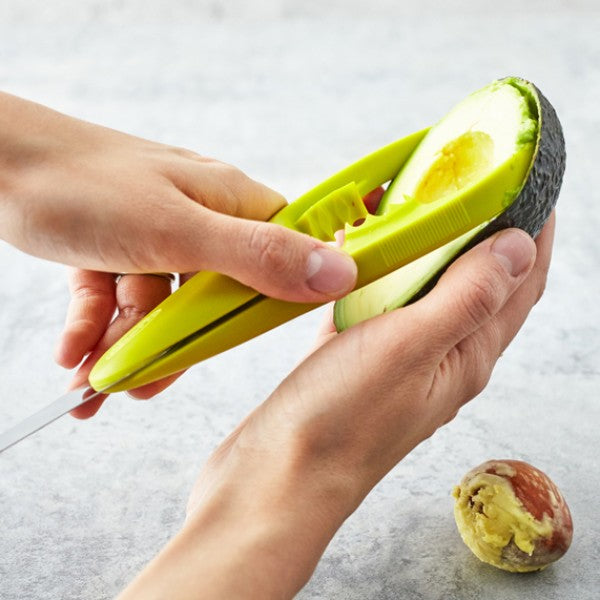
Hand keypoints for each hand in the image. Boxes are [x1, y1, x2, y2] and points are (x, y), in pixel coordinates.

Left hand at [0, 92, 357, 414]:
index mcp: (230, 204)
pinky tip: (73, 353)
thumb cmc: (85, 183)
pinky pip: (118, 298)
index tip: (235, 340)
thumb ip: (259, 257)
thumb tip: (340, 273)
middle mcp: (201, 219)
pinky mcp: (117, 248)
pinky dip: (96, 327)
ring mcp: (157, 234)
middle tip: (143, 378)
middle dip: (175, 341)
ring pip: (159, 306)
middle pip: (213, 297)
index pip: (279, 261)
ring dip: (125, 344)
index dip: (265, 306)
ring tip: (92, 378)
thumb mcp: (178, 229)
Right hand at [118, 217, 553, 598]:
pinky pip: (382, 298)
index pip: (521, 285)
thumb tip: (518, 248)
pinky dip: (385, 268)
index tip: (532, 184)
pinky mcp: (356, 353)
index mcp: (466, 356)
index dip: (535, 232)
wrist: (276, 477)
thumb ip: (465, 298)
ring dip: (433, 247)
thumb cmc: (339, 424)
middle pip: (479, 282)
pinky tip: (368, 248)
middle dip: (488, 231)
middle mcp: (438, 356)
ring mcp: (396, 355)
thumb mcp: (409, 350)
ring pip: (428, 288)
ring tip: (424, 205)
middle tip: (477, 182)